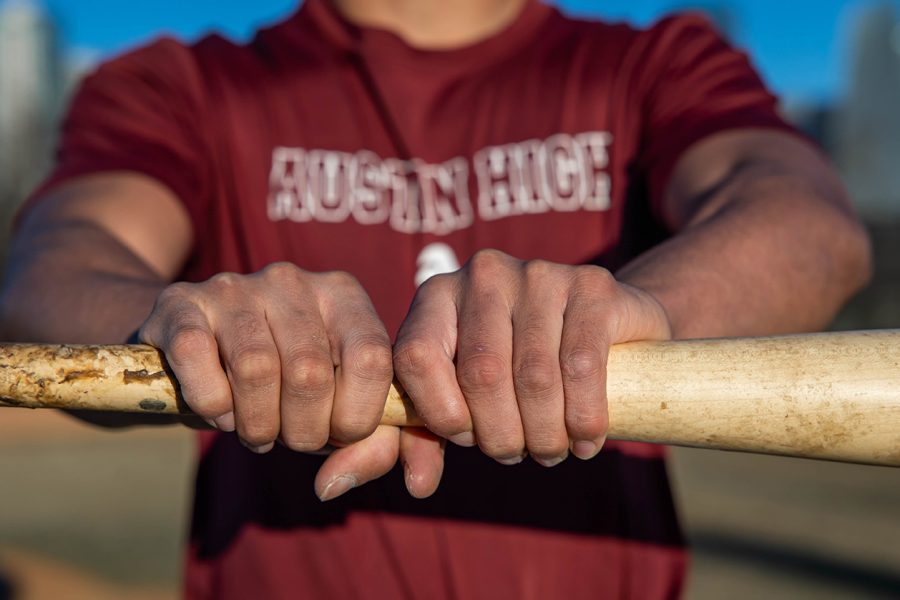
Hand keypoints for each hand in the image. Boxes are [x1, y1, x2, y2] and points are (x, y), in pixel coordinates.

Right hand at [138, 262, 445, 501]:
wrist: (196, 348)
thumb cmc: (283, 386)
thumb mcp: (334, 408)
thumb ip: (368, 444)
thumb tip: (333, 484)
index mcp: (343, 296)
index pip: (371, 359)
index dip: (356, 416)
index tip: (336, 435)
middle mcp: (293, 281)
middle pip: (309, 372)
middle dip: (301, 431)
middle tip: (287, 438)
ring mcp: (236, 286)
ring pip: (255, 367)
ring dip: (254, 423)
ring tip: (254, 429)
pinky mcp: (181, 300)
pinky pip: (196, 355)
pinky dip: (209, 402)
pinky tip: (217, 409)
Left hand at [393, 250, 671, 466]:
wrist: (599, 323)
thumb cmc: (513, 367)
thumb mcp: (463, 394)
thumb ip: (426, 435)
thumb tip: (419, 487)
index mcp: (437, 294)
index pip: (417, 357)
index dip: (439, 412)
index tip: (466, 439)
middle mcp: (484, 274)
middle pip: (482, 373)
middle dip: (499, 435)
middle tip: (514, 455)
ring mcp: (539, 273)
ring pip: (534, 376)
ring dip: (544, 435)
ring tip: (550, 451)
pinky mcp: (591, 285)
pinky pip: (582, 365)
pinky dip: (585, 418)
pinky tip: (586, 441)